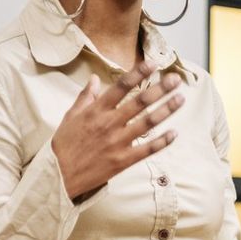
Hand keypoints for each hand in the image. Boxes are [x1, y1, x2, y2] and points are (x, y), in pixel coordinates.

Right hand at [53, 61, 183, 200]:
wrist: (59, 176)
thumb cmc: (64, 145)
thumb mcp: (70, 116)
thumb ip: (85, 97)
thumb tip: (93, 78)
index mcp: (96, 111)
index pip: (121, 86)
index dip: (138, 73)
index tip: (153, 64)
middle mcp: (109, 124)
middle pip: (140, 102)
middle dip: (160, 89)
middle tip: (175, 79)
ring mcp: (118, 143)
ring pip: (148, 123)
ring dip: (166, 110)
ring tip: (181, 99)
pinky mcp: (123, 161)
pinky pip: (147, 150)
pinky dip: (162, 142)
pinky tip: (174, 133)